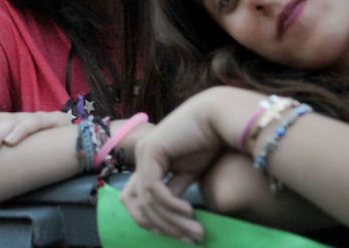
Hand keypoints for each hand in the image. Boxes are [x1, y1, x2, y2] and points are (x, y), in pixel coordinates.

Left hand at [0, 108, 70, 159]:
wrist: (77, 141)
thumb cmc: (37, 150)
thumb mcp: (11, 152)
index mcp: (2, 121)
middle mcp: (14, 117)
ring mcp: (32, 118)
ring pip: (8, 122)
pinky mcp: (52, 121)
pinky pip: (33, 123)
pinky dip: (21, 131)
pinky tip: (11, 142)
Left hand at [120, 92, 226, 242]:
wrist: (218, 117)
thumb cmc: (209, 141)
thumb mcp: (189, 174)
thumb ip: (176, 191)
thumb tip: (173, 216)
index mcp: (148, 163)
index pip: (134, 199)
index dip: (151, 222)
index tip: (179, 237)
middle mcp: (141, 158)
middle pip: (135, 203)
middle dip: (162, 226)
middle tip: (190, 239)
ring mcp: (143, 153)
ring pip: (147, 200)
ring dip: (172, 221)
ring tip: (196, 231)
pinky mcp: (151, 151)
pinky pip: (154, 188)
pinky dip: (170, 205)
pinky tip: (189, 211)